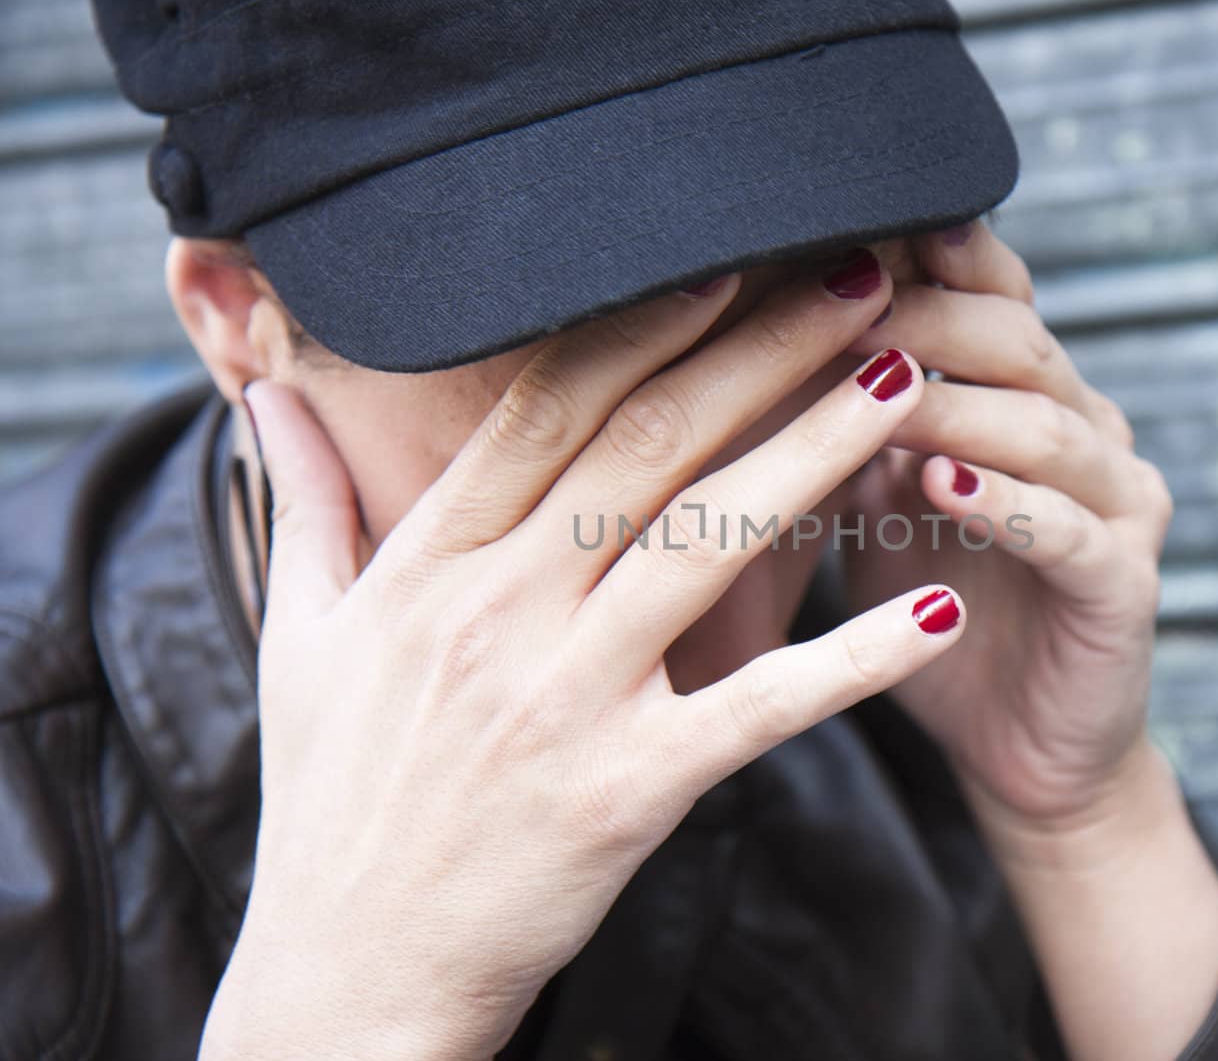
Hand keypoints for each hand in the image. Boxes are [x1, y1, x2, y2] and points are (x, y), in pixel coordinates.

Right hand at [205, 256, 964, 1058]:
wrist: (346, 975)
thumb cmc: (331, 803)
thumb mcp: (297, 641)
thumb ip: (303, 507)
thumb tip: (269, 398)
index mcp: (428, 565)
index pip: (546, 408)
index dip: (645, 322)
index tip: (729, 258)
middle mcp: (495, 611)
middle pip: (647, 446)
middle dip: (760, 350)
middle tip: (855, 277)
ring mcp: (562, 699)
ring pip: (708, 542)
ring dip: (818, 450)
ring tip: (903, 379)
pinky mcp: (622, 792)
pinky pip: (758, 709)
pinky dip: (851, 659)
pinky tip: (931, 609)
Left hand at [840, 223, 1176, 855]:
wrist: (1015, 751)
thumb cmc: (933, 615)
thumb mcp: (878, 504)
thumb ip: (848, 425)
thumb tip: (759, 335)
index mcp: (1027, 398)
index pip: (989, 294)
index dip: (921, 259)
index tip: (832, 234)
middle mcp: (1086, 430)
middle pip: (1016, 339)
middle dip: (924, 316)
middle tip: (838, 303)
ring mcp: (1117, 505)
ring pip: (1044, 425)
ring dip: (958, 402)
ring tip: (880, 385)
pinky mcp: (1124, 582)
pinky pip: (1068, 530)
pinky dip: (1004, 503)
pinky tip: (941, 485)